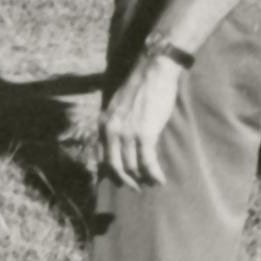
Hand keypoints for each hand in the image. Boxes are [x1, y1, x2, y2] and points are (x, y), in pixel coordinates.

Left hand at [98, 56, 182, 189]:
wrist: (153, 72)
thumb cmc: (139, 88)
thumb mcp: (118, 107)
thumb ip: (116, 123)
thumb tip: (120, 143)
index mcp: (102, 123)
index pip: (100, 154)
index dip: (110, 170)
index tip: (120, 178)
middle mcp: (110, 130)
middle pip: (114, 165)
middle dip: (125, 180)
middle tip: (135, 188)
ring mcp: (127, 133)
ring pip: (132, 165)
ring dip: (142, 178)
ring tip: (151, 183)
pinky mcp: (145, 134)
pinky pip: (148, 162)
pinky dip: (154, 174)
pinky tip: (160, 180)